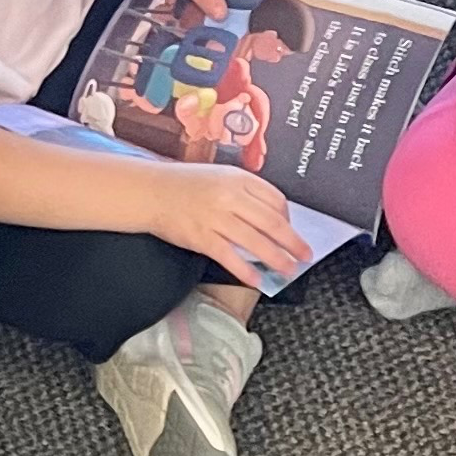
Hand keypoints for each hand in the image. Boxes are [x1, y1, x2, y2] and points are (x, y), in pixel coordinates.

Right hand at [144, 161, 309, 294]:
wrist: (151, 192)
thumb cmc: (184, 184)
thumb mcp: (219, 176)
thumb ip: (244, 191)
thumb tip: (269, 215)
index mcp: (238, 179)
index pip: (275, 199)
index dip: (288, 218)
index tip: (292, 231)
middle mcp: (230, 197)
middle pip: (272, 222)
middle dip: (292, 242)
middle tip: (305, 255)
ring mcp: (216, 217)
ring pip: (256, 241)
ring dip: (276, 258)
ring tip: (288, 270)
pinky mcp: (202, 237)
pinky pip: (230, 256)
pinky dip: (246, 269)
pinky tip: (257, 279)